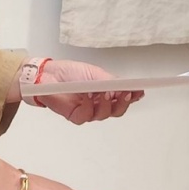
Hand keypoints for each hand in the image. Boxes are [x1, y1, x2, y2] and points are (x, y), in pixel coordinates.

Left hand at [29, 61, 143, 124]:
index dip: (132, 97)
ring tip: (103, 92)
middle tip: (125, 93)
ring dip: (105, 103)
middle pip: (117, 111)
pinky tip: (88, 96)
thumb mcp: (95, 73)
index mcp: (106, 93)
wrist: (49, 74)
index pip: (123, 98)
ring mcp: (88, 111)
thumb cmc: (70, 73)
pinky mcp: (75, 116)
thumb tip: (129, 86)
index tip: (139, 91)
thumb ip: (111, 82)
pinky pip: (86, 116)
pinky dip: (89, 106)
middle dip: (123, 102)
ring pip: (103, 114)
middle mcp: (99, 104)